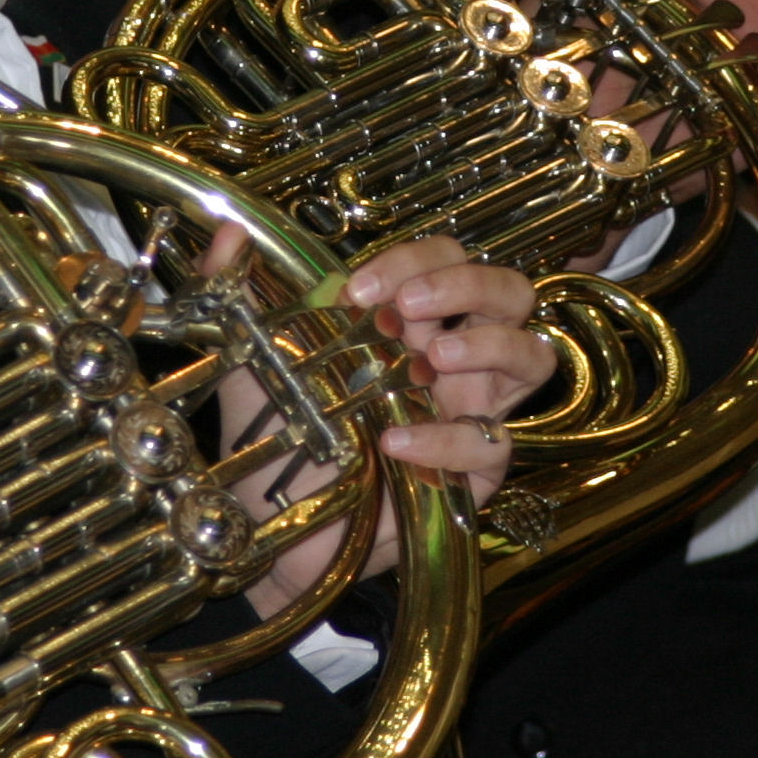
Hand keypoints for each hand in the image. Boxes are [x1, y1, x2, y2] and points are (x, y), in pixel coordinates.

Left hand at [233, 233, 548, 619]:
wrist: (274, 524)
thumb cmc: (278, 437)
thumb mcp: (251, 358)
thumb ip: (234, 290)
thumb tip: (224, 233)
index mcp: (411, 321)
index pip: (447, 258)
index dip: (415, 259)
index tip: (359, 289)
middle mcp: (451, 359)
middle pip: (511, 293)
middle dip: (470, 284)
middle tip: (411, 308)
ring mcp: (470, 413)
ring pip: (532, 358)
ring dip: (489, 346)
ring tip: (433, 359)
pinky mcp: (474, 474)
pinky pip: (491, 445)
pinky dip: (446, 437)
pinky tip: (395, 442)